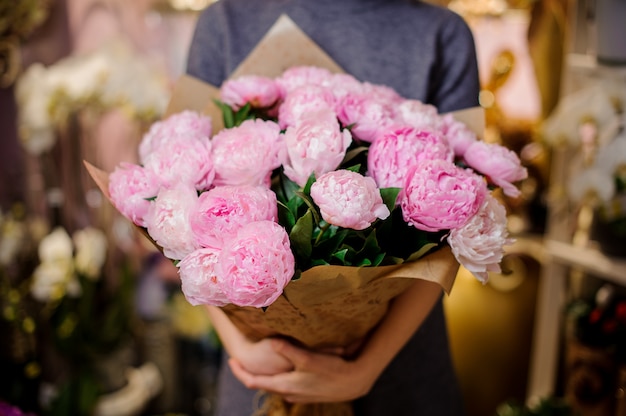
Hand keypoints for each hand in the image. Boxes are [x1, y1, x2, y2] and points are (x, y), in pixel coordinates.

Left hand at [229, 338, 375, 402]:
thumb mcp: (309, 358)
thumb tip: (272, 342)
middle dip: (251, 371)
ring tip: (260, 359)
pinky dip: (278, 374)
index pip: (252, 381)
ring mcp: (297, 394)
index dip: (239, 372)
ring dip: (265, 373)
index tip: (230, 360)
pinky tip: (284, 365)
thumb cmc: (332, 370)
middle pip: (262, 382)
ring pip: (274, 383)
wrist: (353, 382)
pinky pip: (286, 383)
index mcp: (284, 384)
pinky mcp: (306, 392)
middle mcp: (288, 392)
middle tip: (242, 358)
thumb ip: (289, 350)